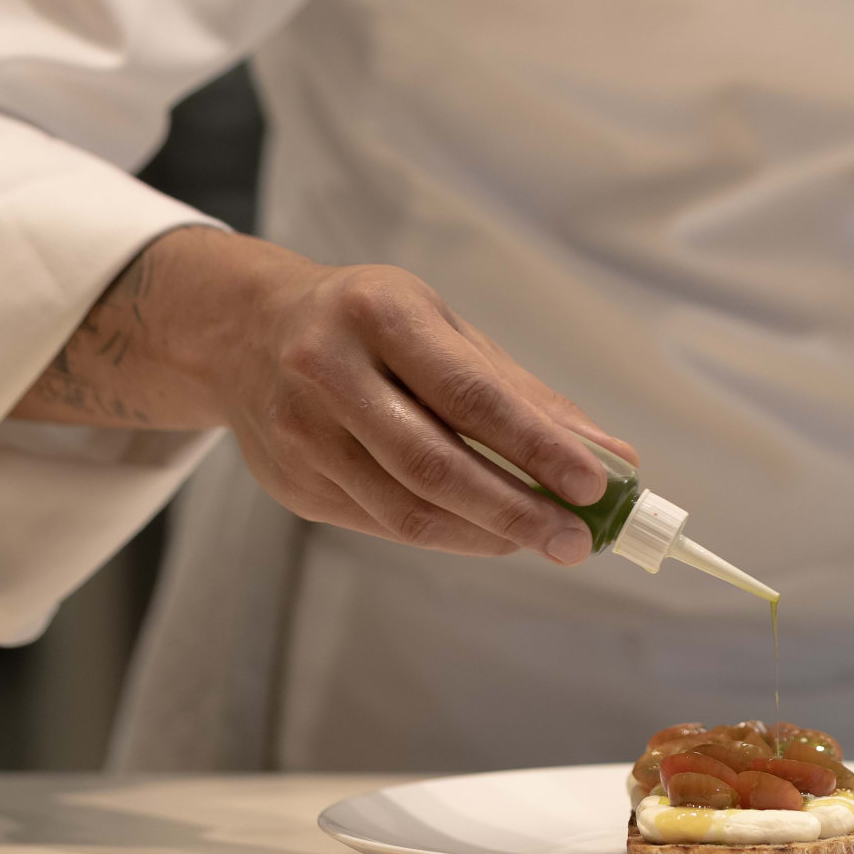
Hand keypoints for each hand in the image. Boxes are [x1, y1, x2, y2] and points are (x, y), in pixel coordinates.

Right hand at [12, 226, 637, 564]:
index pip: (470, 395)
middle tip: (579, 539)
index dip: (537, 447)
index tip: (596, 485)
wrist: (243, 333)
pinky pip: (382, 524)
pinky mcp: (292, 486)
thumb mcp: (443, 327)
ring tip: (543, 539)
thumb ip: (523, 392)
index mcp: (378, 314)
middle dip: (517, 511)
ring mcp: (300, 436)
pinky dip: (445, 535)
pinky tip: (484, 531)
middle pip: (434, 466)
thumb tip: (610, 453)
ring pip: (406, 510)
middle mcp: (328, 372)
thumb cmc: (370, 322)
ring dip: (485, 534)